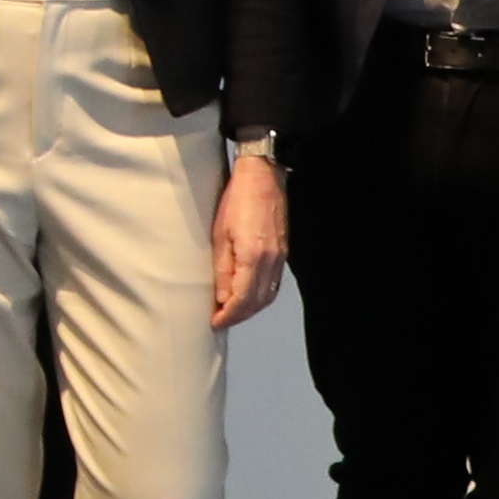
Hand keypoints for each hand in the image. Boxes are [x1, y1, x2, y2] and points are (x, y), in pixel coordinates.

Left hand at [208, 142, 288, 331]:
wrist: (263, 176)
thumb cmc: (238, 199)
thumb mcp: (220, 235)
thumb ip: (223, 269)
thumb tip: (222, 297)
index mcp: (254, 257)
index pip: (242, 299)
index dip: (228, 315)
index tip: (215, 322)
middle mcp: (271, 260)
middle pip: (257, 302)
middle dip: (239, 316)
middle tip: (221, 321)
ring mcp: (280, 256)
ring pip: (268, 295)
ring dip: (251, 309)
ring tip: (232, 312)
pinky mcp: (283, 251)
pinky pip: (273, 282)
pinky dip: (261, 295)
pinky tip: (249, 296)